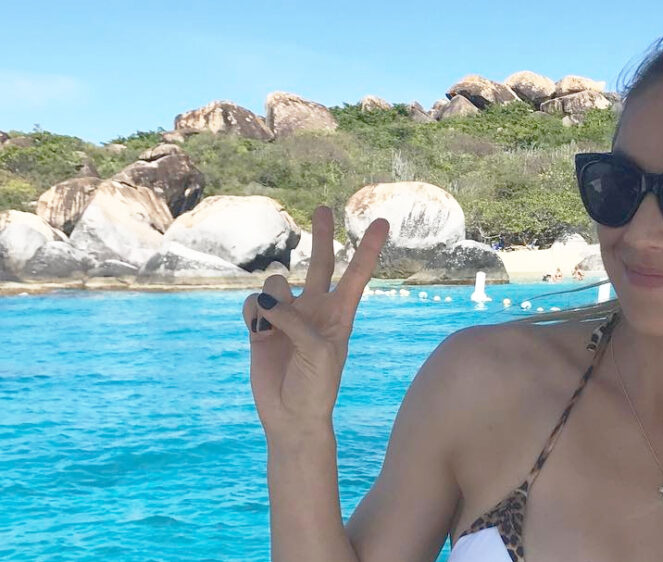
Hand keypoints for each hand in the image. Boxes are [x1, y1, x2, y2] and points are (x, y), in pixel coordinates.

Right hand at [242, 205, 389, 439]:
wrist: (291, 415)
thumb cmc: (317, 387)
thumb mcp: (319, 353)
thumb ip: (297, 322)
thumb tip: (268, 301)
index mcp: (340, 314)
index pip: (357, 274)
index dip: (369, 249)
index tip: (383, 222)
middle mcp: (315, 308)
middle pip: (321, 261)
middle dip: (322, 235)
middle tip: (323, 208)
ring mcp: (287, 315)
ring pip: (277, 281)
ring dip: (276, 296)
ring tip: (276, 324)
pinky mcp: (261, 326)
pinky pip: (253, 303)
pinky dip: (254, 313)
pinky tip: (258, 330)